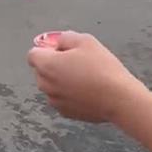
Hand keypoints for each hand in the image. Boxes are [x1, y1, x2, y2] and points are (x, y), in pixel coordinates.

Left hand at [28, 32, 146, 122]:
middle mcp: (45, 85)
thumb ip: (66, 38)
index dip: (46, 49)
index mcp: (46, 66)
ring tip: (84, 77)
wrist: (118, 98)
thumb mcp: (85, 40)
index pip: (33, 54)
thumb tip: (58, 43)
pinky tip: (87, 91)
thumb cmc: (102, 67)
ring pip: (52, 86)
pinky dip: (69, 94)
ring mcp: (54, 101)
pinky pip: (62, 99)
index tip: (62, 50)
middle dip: (53, 65)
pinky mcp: (65, 113)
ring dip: (61, 80)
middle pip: (41, 70)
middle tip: (77, 62)